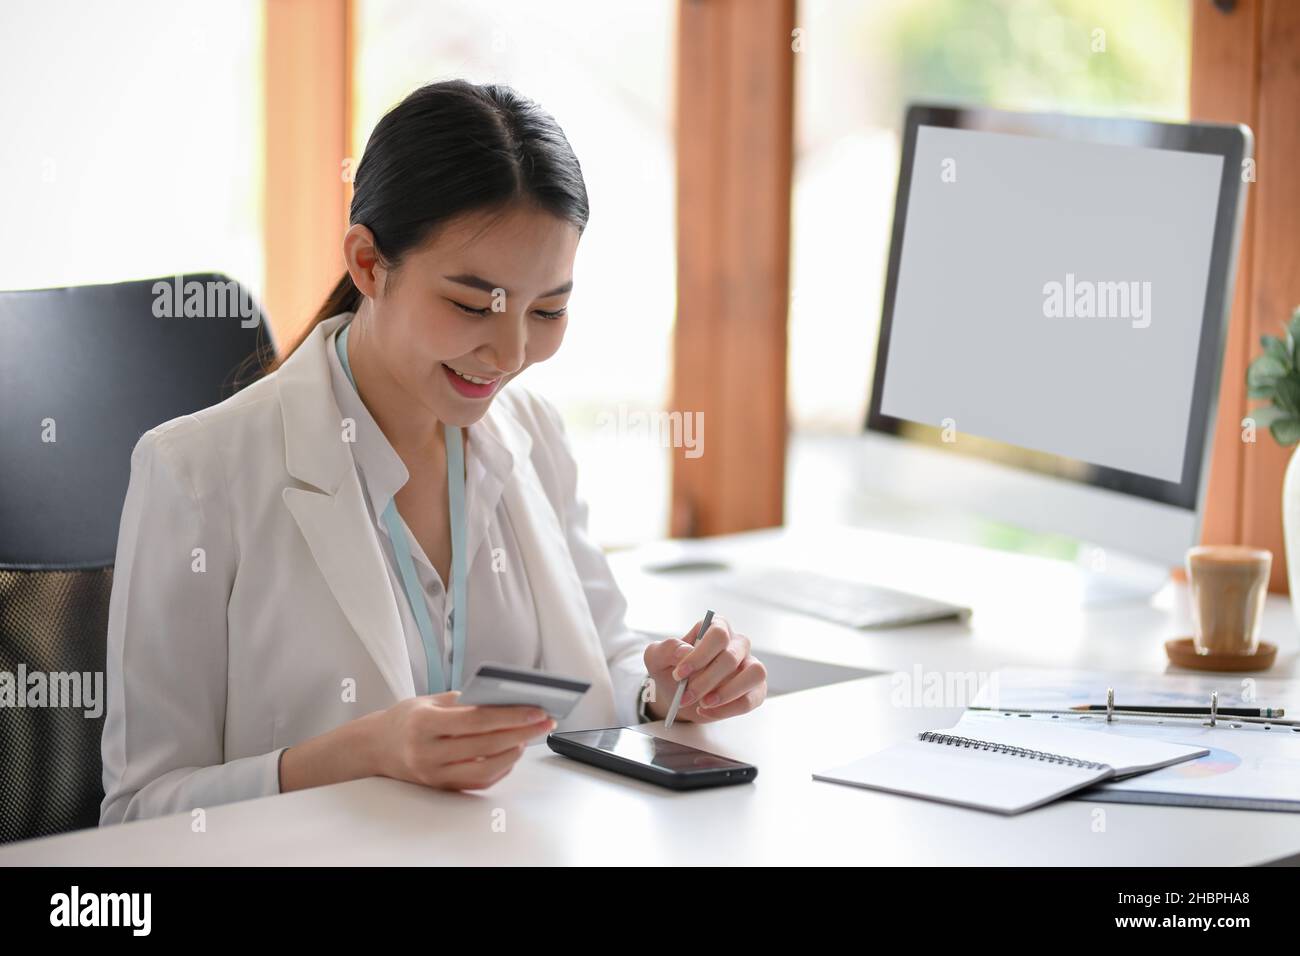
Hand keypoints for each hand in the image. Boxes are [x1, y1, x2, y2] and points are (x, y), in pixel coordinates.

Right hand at [373, 691, 554, 789]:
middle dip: (522, 733)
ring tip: (529, 735)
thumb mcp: (431, 700)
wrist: (375, 748)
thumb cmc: (406, 718)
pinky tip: (512, 752)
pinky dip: (501, 768)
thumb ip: (467, 701)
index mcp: (424, 724)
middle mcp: (427, 752)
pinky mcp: (441, 788)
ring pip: (486, 769)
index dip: (510, 715)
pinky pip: (478, 782)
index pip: (477, 720)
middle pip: (486, 746)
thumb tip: (508, 700)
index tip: (537, 709)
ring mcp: (434, 775)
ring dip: (514, 752)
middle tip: (545, 722)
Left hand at [642, 615, 766, 722]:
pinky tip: (708, 711)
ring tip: (703, 703)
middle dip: (705, 681)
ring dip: (726, 693)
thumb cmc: (671, 670)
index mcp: (716, 627)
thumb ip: (667, 649)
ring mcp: (750, 665)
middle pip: (731, 657)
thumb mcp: (657, 657)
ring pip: (754, 673)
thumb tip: (685, 650)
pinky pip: (752, 698)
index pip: (717, 634)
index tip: (679, 674)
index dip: (700, 655)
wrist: (679, 695)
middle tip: (685, 696)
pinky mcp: (755, 689)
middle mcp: (737, 643)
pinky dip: (728, 709)